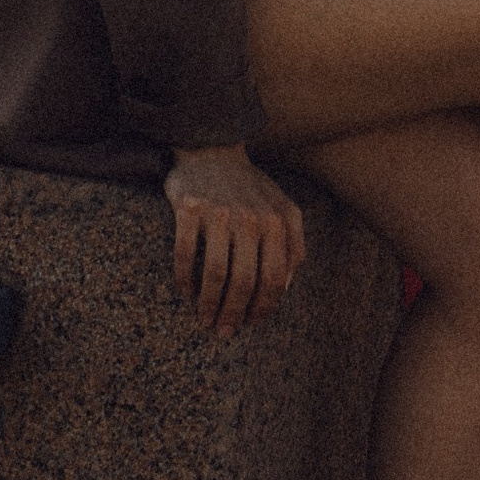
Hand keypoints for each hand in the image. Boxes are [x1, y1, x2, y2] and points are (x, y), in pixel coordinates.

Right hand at [164, 146, 307, 336]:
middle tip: (224, 331)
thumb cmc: (249, 187)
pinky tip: (186, 293)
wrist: (212, 148)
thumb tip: (286, 287)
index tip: (251, 323)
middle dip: (235, 313)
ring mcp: (219, 212)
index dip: (263, 307)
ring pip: (216, 273)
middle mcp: (251, 217)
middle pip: (245, 281)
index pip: (274, 277)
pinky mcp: (189, 208)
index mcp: (278, 221)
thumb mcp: (283, 208)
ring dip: (209, 304)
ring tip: (204, 319)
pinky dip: (185, 280)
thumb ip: (294, 244)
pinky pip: (185, 254)